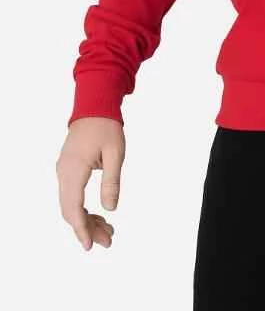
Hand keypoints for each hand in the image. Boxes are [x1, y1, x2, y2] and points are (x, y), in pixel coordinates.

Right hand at [56, 116, 124, 249]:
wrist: (94, 106)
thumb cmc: (106, 127)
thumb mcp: (115, 153)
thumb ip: (111, 181)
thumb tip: (111, 208)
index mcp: (74, 170)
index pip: (73, 208)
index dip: (81, 229)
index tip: (90, 245)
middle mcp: (64, 173)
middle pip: (70, 210)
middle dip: (87, 228)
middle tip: (108, 240)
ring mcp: (63, 172)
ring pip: (70, 205)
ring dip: (86, 220)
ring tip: (108, 230)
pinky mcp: (67, 170)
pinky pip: (71, 195)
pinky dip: (83, 208)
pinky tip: (99, 215)